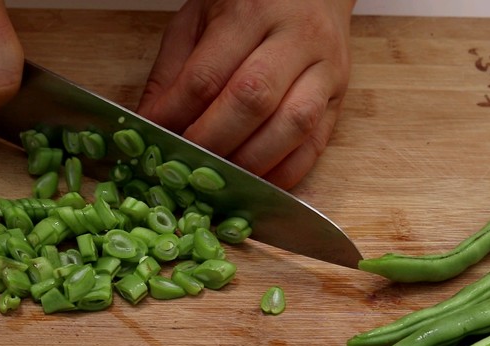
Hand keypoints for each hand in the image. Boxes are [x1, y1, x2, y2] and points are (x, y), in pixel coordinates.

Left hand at [137, 0, 355, 188]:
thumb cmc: (248, 4)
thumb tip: (149, 123)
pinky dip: (283, 174)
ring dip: (249, 162)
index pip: (207, 76)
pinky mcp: (340, 98)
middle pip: (251, 101)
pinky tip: (254, 183)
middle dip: (211, 142)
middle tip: (183, 165)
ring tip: (217, 179)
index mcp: (251, 13)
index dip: (176, 115)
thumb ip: (173, 71)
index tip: (153, 139)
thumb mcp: (198, 18)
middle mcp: (295, 38)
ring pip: (291, 125)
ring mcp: (325, 70)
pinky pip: (315, 146)